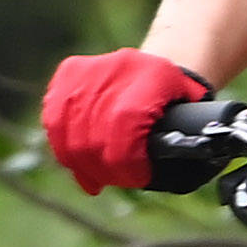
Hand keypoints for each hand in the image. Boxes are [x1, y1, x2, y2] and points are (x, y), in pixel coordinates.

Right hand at [41, 49, 217, 192]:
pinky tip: (74, 160)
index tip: (134, 178)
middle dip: (101, 166)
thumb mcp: (192, 124)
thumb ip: (176, 152)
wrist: (160, 68)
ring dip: (79, 161)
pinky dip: (61, 144)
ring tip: (94, 176)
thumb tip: (148, 181)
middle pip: (94, 128)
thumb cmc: (179, 106)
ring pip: (68, 124)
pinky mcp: (70, 70)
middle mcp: (121, 66)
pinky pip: (54, 116)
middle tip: (114, 180)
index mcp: (157, 76)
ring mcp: (93, 66)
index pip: (126, 120)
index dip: (124, 158)